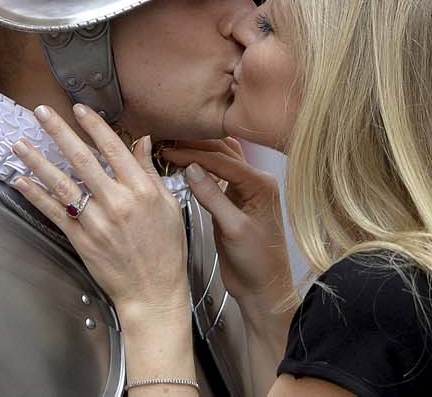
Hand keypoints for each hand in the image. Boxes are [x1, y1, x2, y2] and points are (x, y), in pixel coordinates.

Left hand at [12, 104, 190, 321]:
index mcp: (140, 190)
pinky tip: (21, 180)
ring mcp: (95, 222)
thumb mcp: (169, 205)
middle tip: (42, 112)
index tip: (80, 109)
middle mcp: (116, 202)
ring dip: (38, 162)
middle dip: (59, 133)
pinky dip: (36, 196)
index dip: (94, 126)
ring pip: (62, 184)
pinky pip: (54, 213)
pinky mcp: (80, 240)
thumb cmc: (166, 249)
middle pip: (82, 160)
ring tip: (20, 144)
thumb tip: (142, 142)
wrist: (153, 291)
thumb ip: (150, 172)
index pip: (113, 148)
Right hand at [160, 140, 296, 313]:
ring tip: (173, 150)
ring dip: (199, 154)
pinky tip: (185, 167)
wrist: (263, 288)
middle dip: (195, 147)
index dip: (195, 153)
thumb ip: (213, 197)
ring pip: (220, 162)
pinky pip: (217, 178)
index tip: (171, 151)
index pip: (224, 160)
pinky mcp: (233, 202)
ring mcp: (245, 191)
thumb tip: (193, 169)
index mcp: (261, 184)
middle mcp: (255, 183)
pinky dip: (201, 170)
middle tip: (168, 144)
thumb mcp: (233, 229)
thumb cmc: (258, 263)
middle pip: (223, 154)